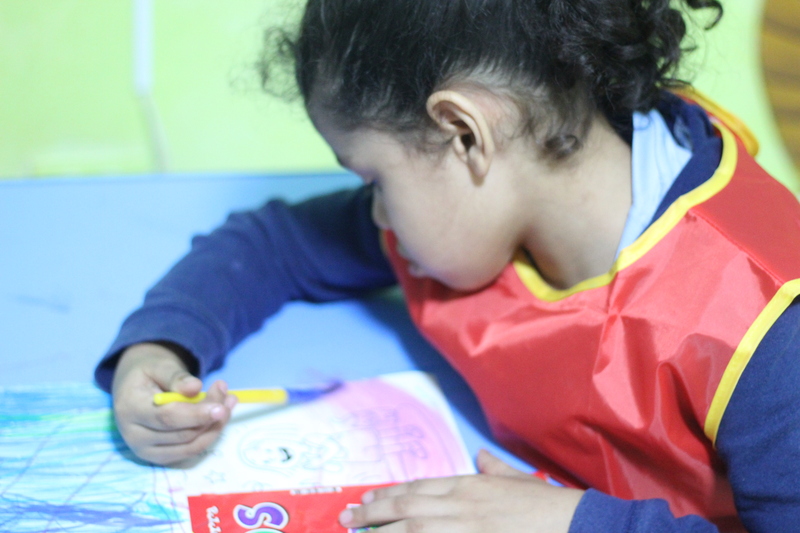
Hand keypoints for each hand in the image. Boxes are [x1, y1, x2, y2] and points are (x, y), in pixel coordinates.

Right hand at [111, 342, 236, 464]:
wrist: (134, 388)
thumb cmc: (147, 374)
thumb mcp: (159, 366)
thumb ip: (176, 377)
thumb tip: (195, 387)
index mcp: (130, 409)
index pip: (167, 418)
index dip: (196, 414)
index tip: (220, 406)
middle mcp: (135, 436)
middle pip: (182, 434)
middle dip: (210, 416)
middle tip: (227, 394)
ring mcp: (146, 451)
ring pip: (190, 446)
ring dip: (215, 426)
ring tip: (228, 402)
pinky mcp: (160, 457)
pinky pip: (190, 451)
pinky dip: (209, 435)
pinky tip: (221, 416)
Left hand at [339, 449, 583, 532]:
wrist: (573, 525)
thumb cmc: (548, 506)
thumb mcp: (519, 481)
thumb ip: (496, 469)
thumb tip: (481, 455)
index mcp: (470, 485)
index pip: (419, 488)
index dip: (390, 494)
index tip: (367, 500)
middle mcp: (461, 505)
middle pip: (407, 508)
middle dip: (374, 513)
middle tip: (346, 518)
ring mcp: (466, 528)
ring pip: (413, 530)